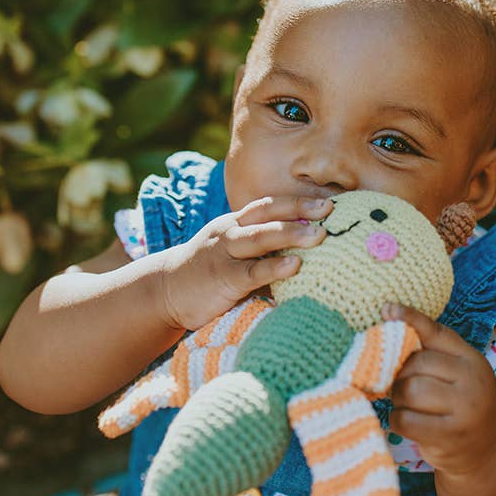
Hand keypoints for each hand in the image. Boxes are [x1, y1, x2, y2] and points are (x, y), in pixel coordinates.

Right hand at [158, 194, 329, 330]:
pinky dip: (274, 268)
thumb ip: (261, 252)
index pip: (269, 206)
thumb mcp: (232, 254)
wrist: (165, 293)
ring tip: (319, 235)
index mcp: (235, 223)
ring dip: (290, 233)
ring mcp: (225, 254)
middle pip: (267, 214)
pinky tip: (295, 266)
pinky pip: (252, 272)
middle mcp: (230, 232)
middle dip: (299, 210)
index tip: (329, 202)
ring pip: (260, 237)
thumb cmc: (208, 275)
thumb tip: (308, 255)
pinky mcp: (222, 279)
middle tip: (330, 210)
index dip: (297, 202)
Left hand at [385, 303, 495, 478]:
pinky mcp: (450, 435)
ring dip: (398, 398)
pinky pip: (407, 420)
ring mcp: (464, 409)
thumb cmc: (461, 405)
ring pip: (410, 390)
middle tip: (400, 385)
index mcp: (473, 360)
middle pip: (416, 365)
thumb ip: (432, 353)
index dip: (410, 319)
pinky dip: (398, 420)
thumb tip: (388, 318)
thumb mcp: (458, 375)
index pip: (437, 333)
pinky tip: (406, 422)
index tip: (386, 309)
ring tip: (404, 403)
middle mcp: (473, 381)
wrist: (487, 451)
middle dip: (399, 375)